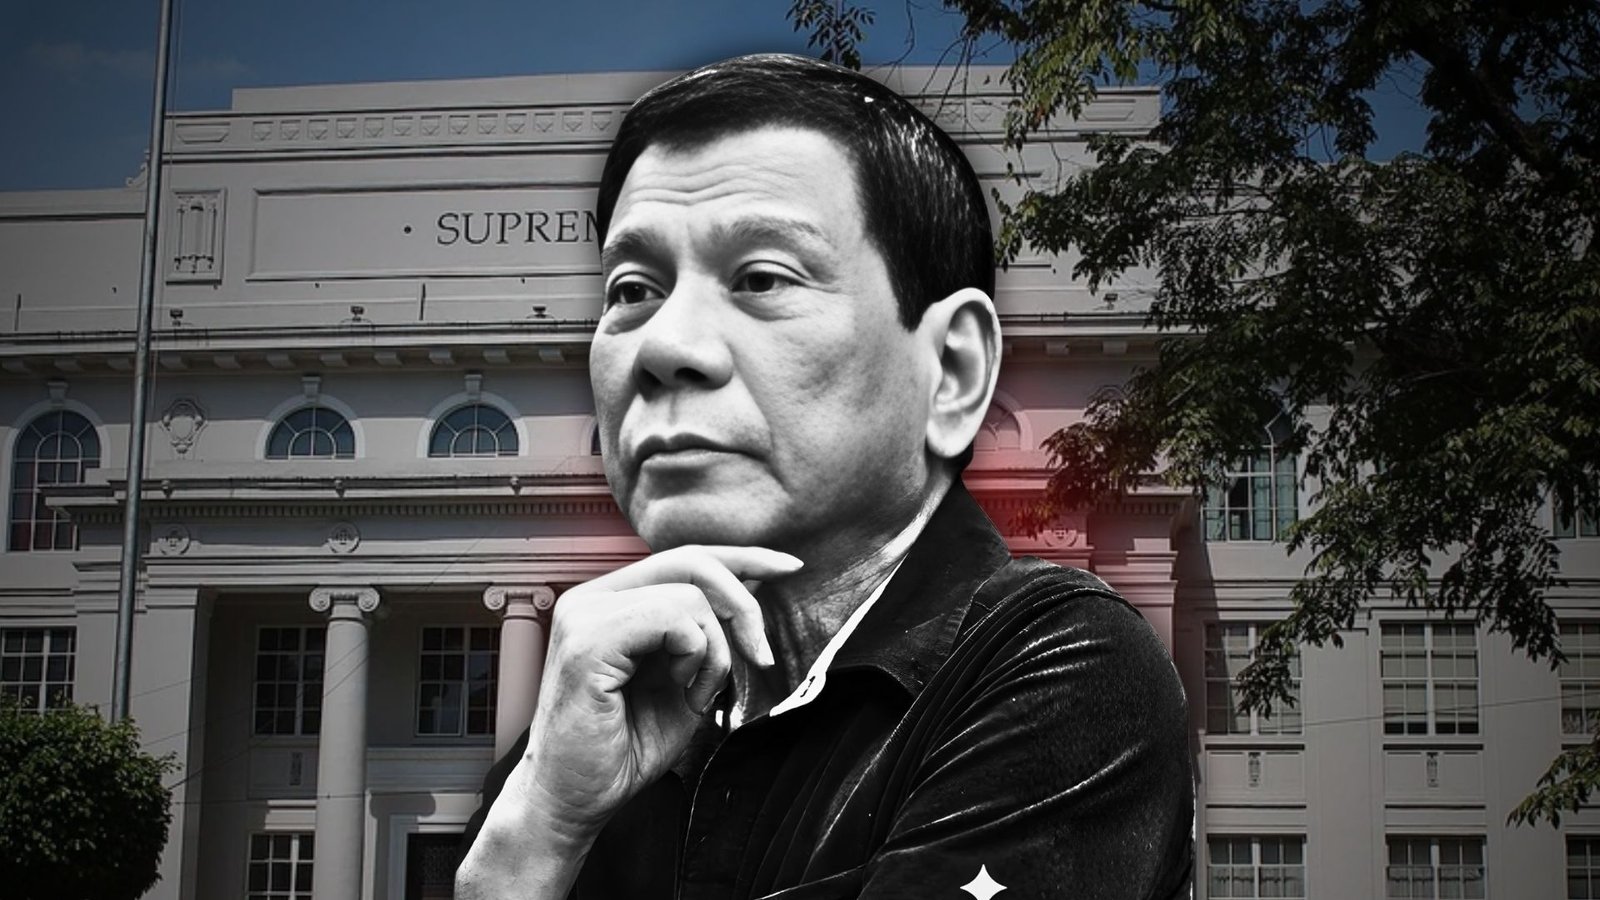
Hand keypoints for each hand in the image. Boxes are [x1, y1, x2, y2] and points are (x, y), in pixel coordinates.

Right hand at [458, 545, 801, 897]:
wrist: (576, 801)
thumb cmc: (623, 748)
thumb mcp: (684, 679)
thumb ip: (708, 634)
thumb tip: (751, 589)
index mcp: (612, 600)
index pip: (685, 557)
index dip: (742, 558)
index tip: (788, 569)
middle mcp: (592, 598)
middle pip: (692, 562)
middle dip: (743, 606)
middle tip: (761, 656)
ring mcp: (585, 614)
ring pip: (689, 594)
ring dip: (714, 651)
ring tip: (694, 693)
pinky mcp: (587, 640)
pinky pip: (671, 618)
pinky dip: (694, 656)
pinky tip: (678, 689)